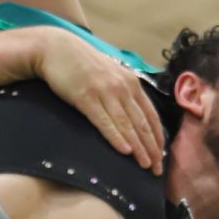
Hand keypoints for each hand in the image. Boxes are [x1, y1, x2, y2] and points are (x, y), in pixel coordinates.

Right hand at [33, 28, 165, 173]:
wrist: (56, 49)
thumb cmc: (82, 64)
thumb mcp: (110, 74)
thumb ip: (124, 91)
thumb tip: (133, 114)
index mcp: (131, 83)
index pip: (151, 115)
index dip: (157, 138)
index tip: (161, 156)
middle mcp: (123, 88)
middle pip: (142, 123)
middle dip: (151, 148)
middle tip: (157, 170)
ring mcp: (105, 93)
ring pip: (127, 125)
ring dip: (138, 148)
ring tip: (145, 165)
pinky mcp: (87, 98)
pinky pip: (105, 122)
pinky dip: (117, 137)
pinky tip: (125, 151)